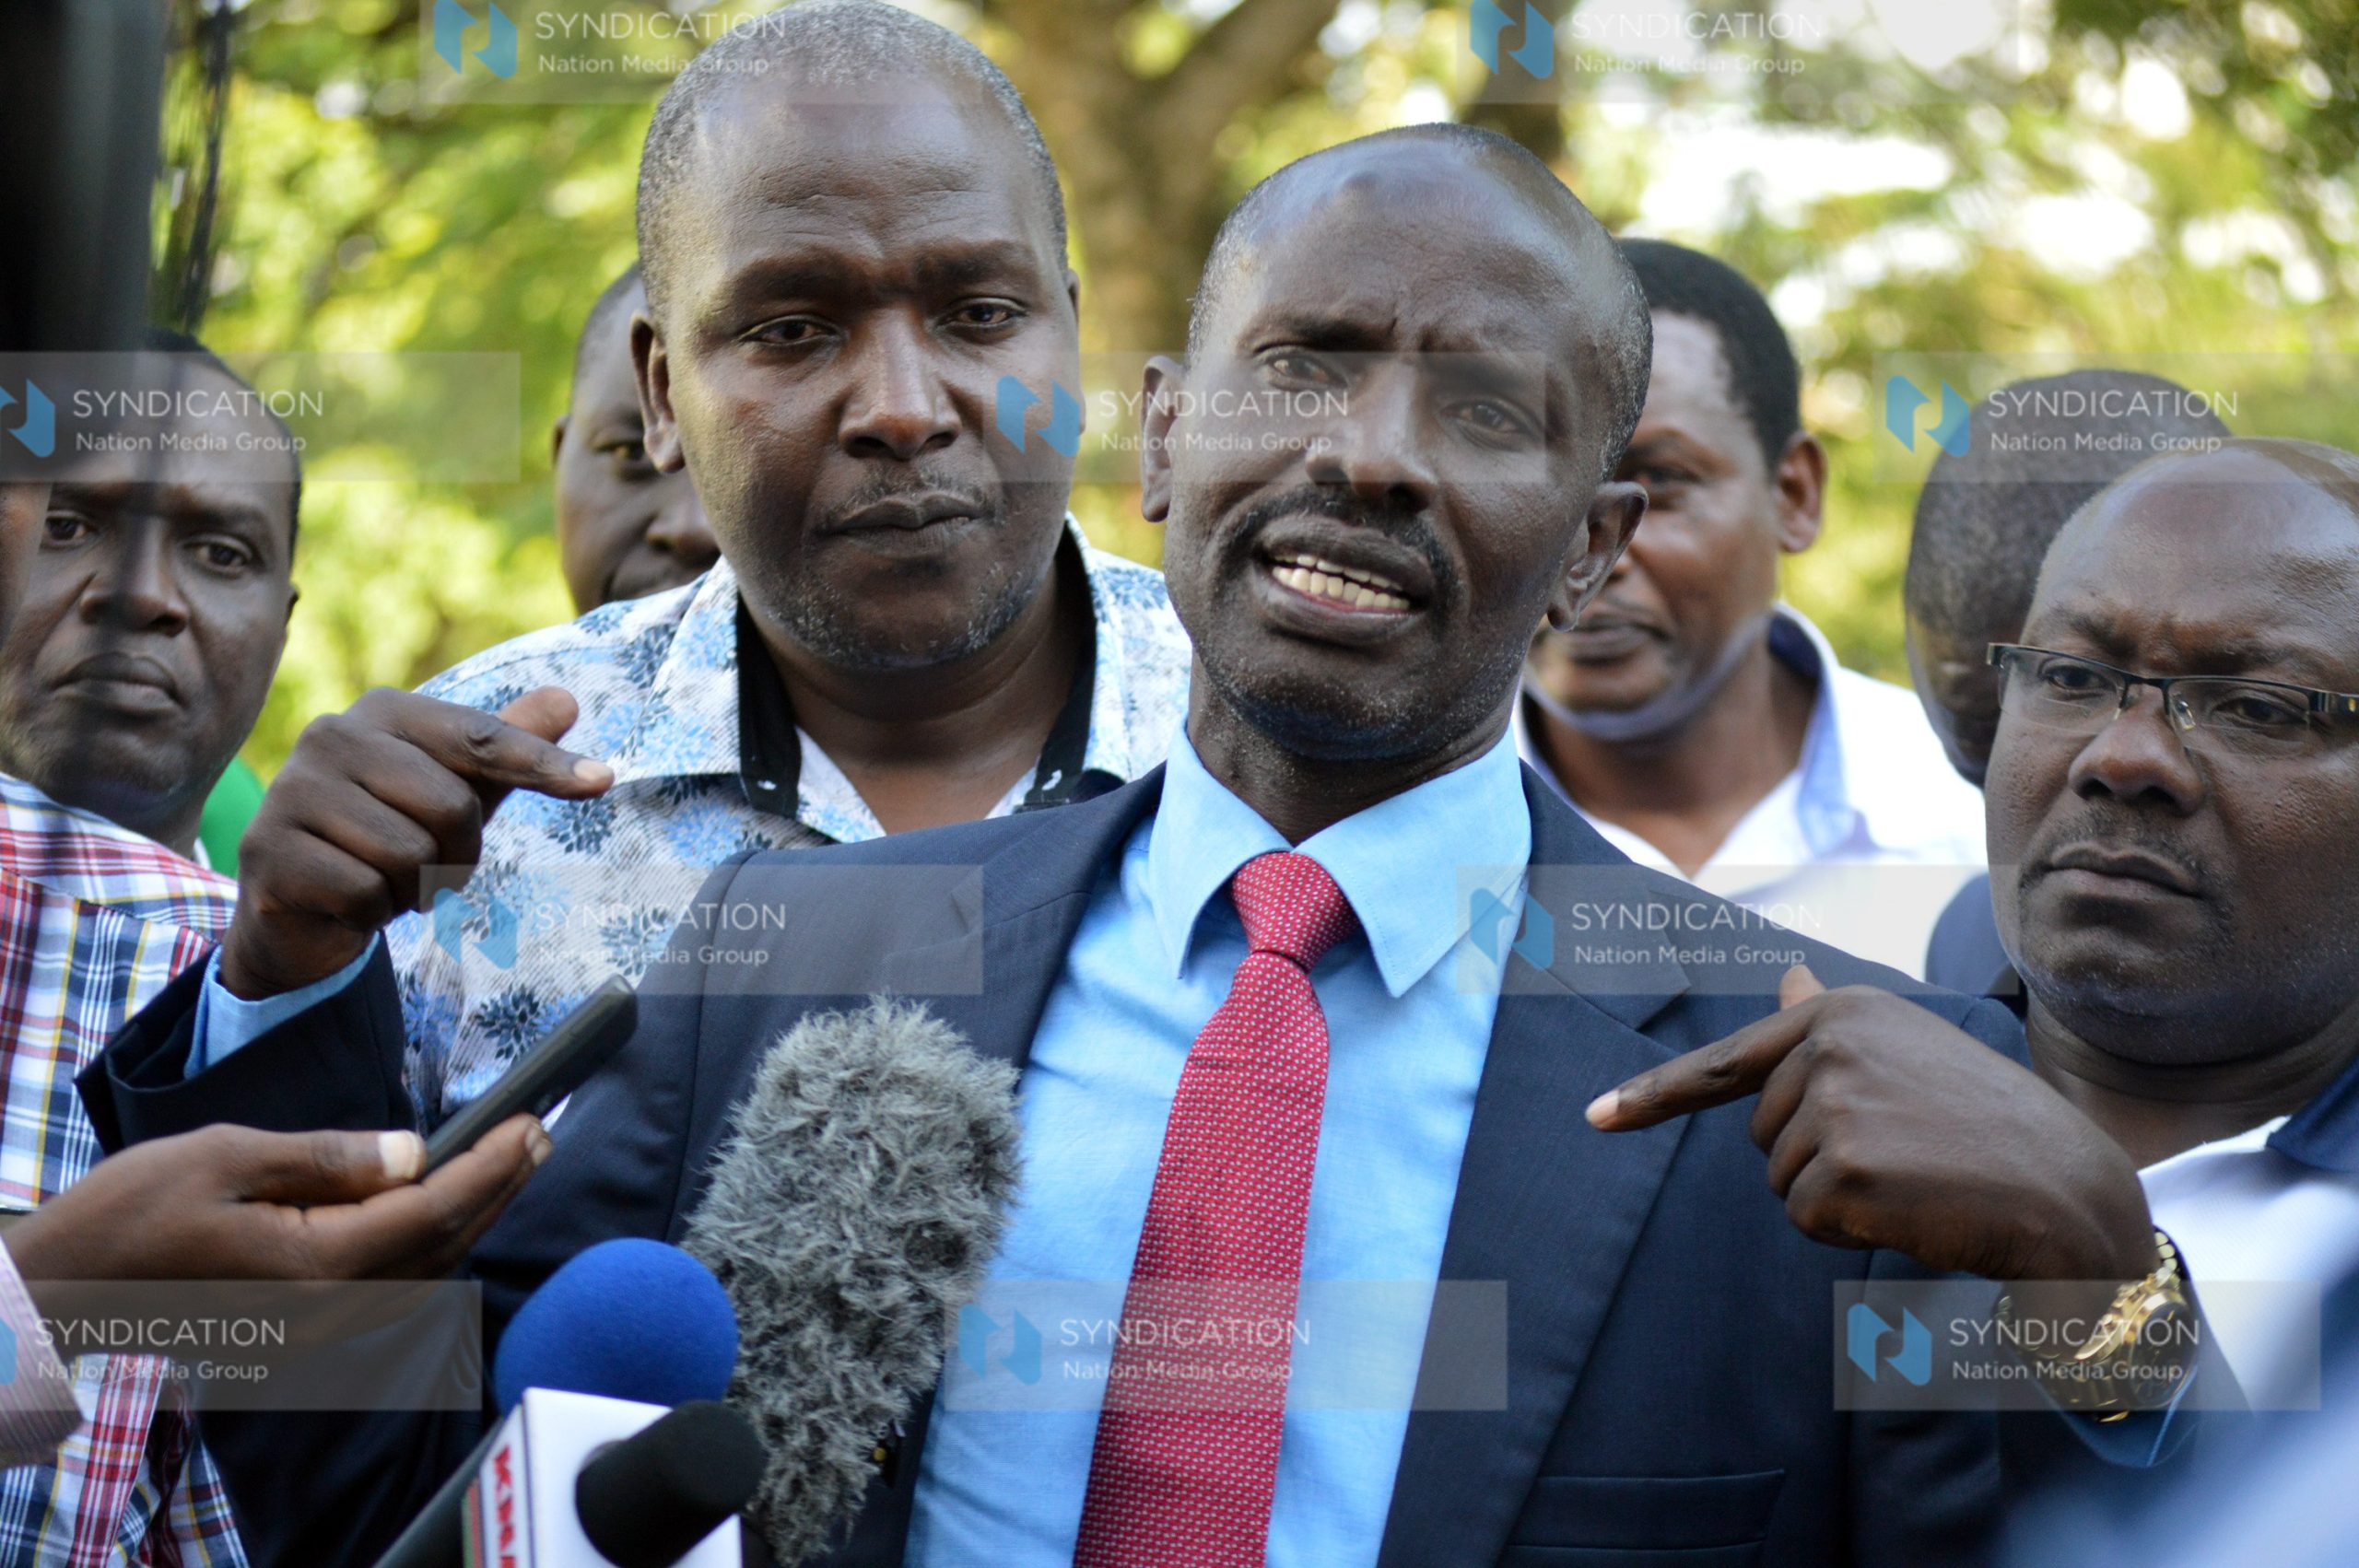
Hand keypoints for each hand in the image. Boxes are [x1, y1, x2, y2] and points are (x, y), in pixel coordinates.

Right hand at [5, 1117, 549, 1287]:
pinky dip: (432, 1244)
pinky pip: (393, 1286)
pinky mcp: (305, 1326)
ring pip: (424, 1270)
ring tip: (511, 1162)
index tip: (532, 1122)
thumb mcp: (229, 1157)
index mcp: (316, 1266)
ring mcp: (320, 1327)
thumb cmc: (133, 1212)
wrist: (68, 1285)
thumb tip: (415, 1152)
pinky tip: (446, 1211)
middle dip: (499, 1187)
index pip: (432, 1210)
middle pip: (443, 1244)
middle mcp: (331, 1309)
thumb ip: (329, 1158)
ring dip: (473, 1215)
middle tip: (541, 1135)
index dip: (491, 1166)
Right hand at [219, 687, 612, 997]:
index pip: (482, 738)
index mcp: (383, 712)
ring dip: (413, 887)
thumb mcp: (457, 789)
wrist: (298, 907)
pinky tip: (347, 899)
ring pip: (410, 854)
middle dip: (455, 854)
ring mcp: (292, 791)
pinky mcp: (270, 851)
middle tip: (424, 862)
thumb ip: (505, 747)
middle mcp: (332, 736)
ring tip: (381, 877)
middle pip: (453, 806)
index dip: (544, 766)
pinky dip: (372, 911)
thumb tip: (567, 699)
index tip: (603, 781)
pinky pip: (367, 892)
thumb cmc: (388, 835)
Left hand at [1587, 966, 2156, 1289]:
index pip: (1727, 1063)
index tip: (1593, 1118)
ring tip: (1914, 1176)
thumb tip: (1789, 982)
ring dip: (1837, 1195)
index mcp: (1839, 1012)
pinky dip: (1847, 1228)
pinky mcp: (1842, 1168)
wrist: (2066, 1187)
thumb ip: (1831, 1026)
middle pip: (1762, 1134)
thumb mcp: (1907, 1051)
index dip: (1652, 1097)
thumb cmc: (1986, 1124)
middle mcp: (1828, 1044)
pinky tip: (1910, 1207)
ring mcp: (1833, 1104)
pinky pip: (1804, 1218)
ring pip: (1781, 1180)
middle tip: (1904, 1154)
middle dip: (1819, 1158)